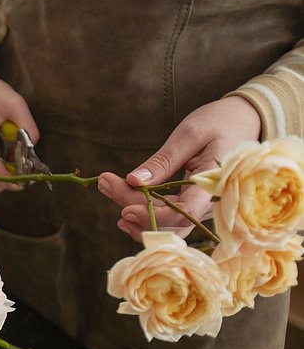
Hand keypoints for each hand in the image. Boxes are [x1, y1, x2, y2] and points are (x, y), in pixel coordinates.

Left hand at [98, 96, 261, 240]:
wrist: (244, 122)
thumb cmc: (221, 122)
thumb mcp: (190, 134)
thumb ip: (164, 161)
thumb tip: (133, 181)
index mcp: (215, 184)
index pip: (184, 213)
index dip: (153, 217)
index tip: (124, 209)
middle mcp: (211, 203)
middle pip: (168, 222)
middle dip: (132, 207)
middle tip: (104, 182)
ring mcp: (202, 207)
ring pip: (166, 226)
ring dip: (134, 214)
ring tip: (107, 187)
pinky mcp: (193, 205)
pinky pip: (169, 220)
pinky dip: (144, 214)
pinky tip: (123, 204)